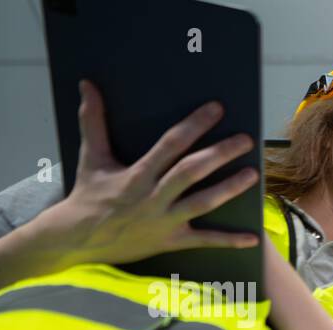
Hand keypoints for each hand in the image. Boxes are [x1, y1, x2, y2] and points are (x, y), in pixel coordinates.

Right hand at [46, 80, 260, 268]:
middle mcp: (153, 196)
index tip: (216, 110)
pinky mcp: (171, 241)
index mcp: (137, 173)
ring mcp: (164, 220)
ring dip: (229, 189)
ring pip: (202, 203)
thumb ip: (93, 120)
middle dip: (220, 154)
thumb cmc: (88, 194)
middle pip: (192, 172)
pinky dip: (229, 241)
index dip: (195, 125)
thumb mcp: (91, 156)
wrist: (79, 238)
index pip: (171, 144)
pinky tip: (253, 239)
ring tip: (252, 174)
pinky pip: (204, 241)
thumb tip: (87, 85)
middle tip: (245, 140)